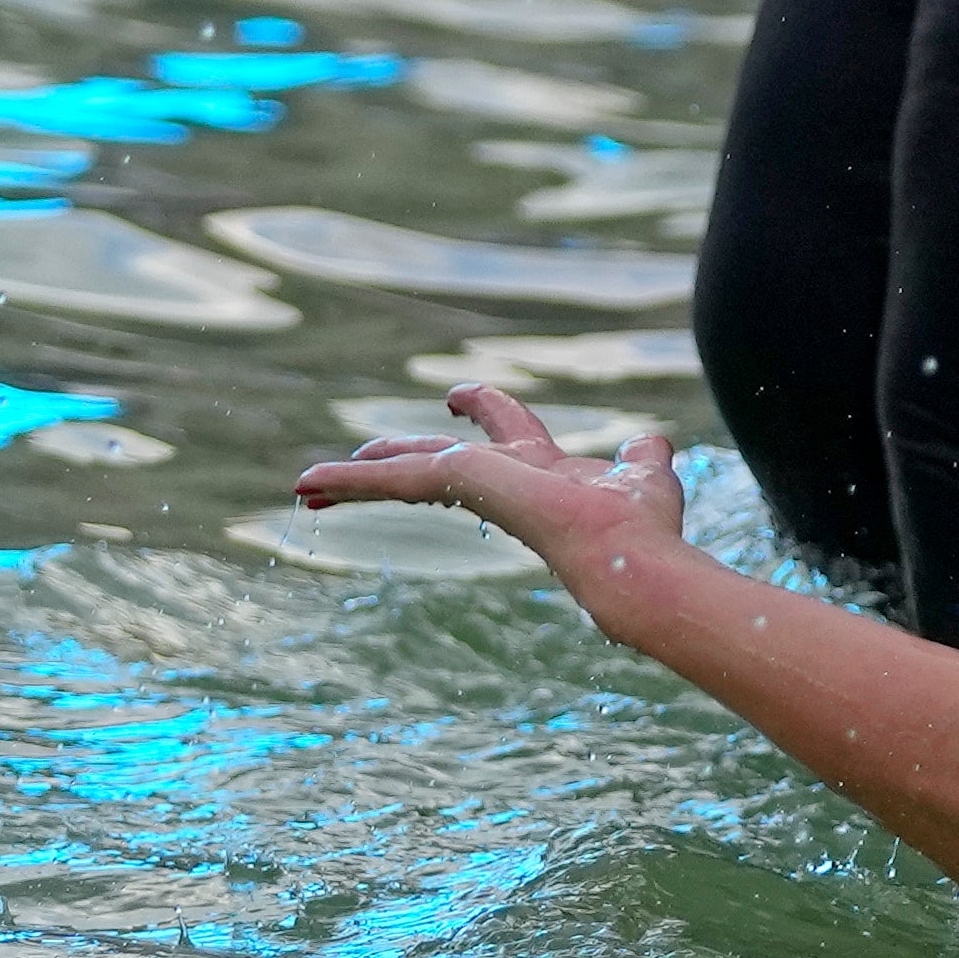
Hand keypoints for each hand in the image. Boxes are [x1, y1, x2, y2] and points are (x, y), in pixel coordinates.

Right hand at [299, 384, 684, 577]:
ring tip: (308, 484)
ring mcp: (480, 482)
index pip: (505, 435)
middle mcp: (506, 477)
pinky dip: (353, 479)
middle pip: (439, 458)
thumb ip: (642, 458)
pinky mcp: (459, 481)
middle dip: (400, 455)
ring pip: (406, 474)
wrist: (627, 558)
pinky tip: (312, 484)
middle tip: (360, 454)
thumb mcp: (645, 474)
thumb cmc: (643, 526)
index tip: (457, 398)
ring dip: (357, 478)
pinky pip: (395, 477)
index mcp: (547, 470)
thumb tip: (650, 443)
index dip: (482, 410)